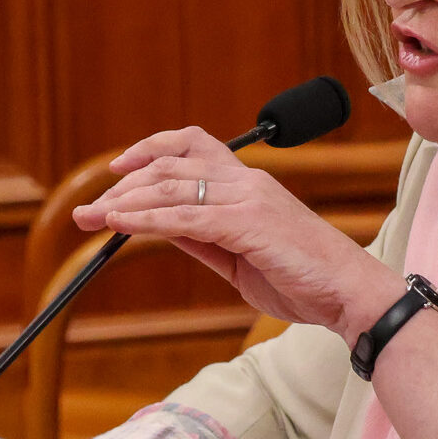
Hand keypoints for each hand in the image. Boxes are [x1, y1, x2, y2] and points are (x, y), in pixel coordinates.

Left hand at [72, 127, 404, 339]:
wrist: (349, 292)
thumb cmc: (305, 279)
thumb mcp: (241, 257)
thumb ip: (205, 237)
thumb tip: (162, 227)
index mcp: (249, 184)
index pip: (193, 146)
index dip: (150, 151)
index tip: (117, 171)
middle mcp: (247, 181)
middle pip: (171, 166)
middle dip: (122, 187)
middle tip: (87, 212)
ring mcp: (248, 198)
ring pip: (172, 187)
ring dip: (124, 204)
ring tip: (91, 219)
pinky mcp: (247, 223)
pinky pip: (185, 217)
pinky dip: (146, 219)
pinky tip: (119, 226)